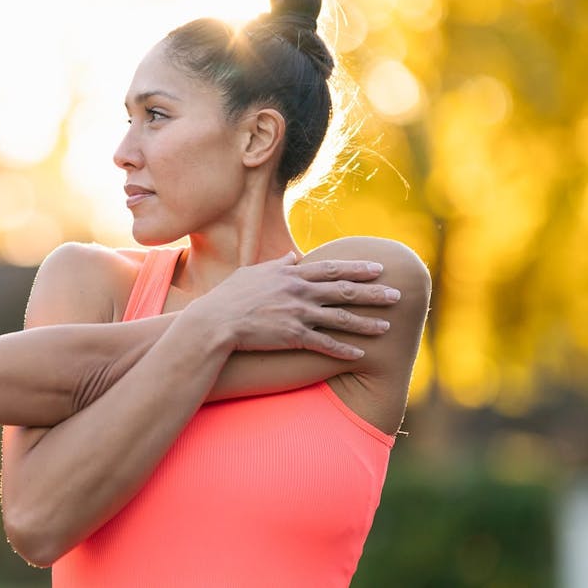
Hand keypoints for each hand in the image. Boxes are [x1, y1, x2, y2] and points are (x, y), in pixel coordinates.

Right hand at [186, 252, 399, 359]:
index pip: (332, 269)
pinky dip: (344, 350)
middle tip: (397, 295)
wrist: (215, 321)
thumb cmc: (229, 297)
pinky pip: (325, 344)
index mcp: (291, 275)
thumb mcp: (252, 273)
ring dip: (367, 323)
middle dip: (374, 293)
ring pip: (341, 318)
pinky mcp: (293, 336)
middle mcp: (300, 292)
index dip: (358, 268)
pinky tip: (361, 355)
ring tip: (388, 327)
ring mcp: (298, 314)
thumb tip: (292, 258)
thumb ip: (276, 265)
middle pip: (345, 291)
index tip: (378, 267)